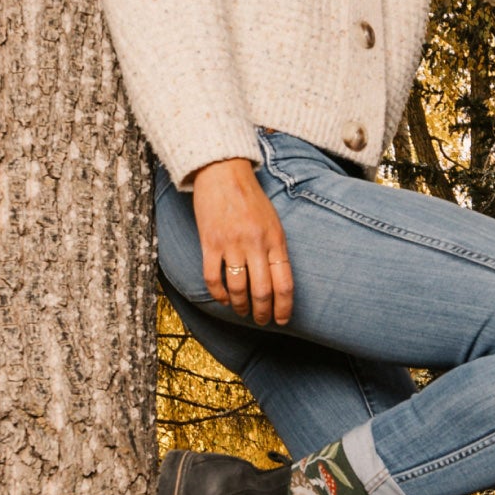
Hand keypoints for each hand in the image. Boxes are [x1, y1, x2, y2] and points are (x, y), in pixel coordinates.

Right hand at [191, 158, 294, 325]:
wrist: (223, 173)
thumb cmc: (251, 199)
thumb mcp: (274, 223)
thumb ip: (276, 251)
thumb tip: (278, 283)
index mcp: (276, 240)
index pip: (285, 283)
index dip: (284, 307)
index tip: (282, 320)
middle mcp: (256, 244)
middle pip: (262, 292)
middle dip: (262, 312)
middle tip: (261, 321)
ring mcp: (231, 244)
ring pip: (237, 289)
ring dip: (240, 307)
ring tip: (242, 312)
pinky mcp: (209, 243)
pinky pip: (213, 278)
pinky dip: (218, 294)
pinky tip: (223, 299)